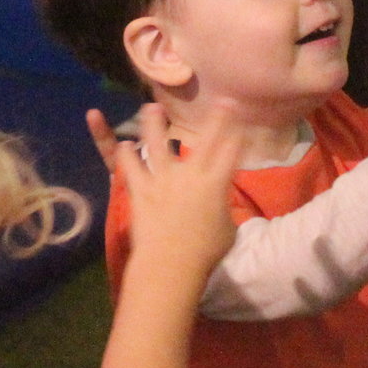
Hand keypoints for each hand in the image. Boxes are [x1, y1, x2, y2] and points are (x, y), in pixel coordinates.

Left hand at [89, 104, 238, 284]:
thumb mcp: (226, 229)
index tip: (242, 121)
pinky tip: (124, 146)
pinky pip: (130, 167)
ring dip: (154, 123)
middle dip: (217, 119)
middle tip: (222, 103)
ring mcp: (163, 179)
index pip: (233, 151)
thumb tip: (220, 200)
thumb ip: (223, 208)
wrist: (170, 265)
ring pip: (157, 142)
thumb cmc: (205, 253)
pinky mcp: (140, 189)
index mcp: (216, 184)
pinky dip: (126, 156)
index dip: (239, 134)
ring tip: (152, 108)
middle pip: (206, 140)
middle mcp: (190, 174)